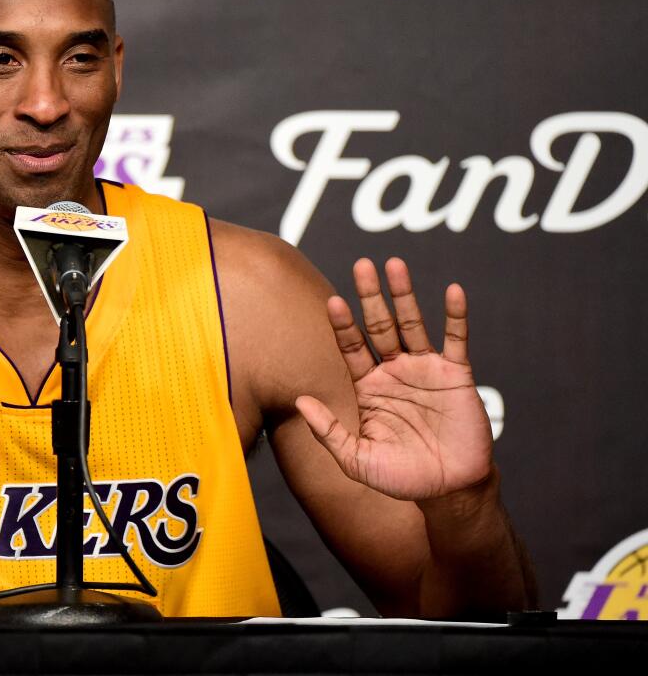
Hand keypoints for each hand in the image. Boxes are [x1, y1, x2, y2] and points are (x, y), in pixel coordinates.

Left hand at [295, 258, 494, 501]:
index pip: (351, 346)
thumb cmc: (400, 478)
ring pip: (413, 324)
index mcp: (368, 386)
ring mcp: (425, 369)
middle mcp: (394, 371)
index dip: (343, 324)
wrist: (448, 491)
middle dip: (370, 296)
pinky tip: (452, 291)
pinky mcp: (456, 375)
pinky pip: (456, 340)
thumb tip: (299, 401)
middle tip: (362, 265)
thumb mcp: (356, 459)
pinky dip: (455, 316)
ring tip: (395, 264)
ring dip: (405, 294)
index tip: (333, 300)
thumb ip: (328, 431)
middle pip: (379, 325)